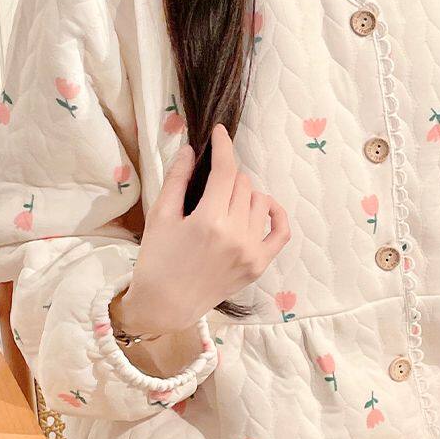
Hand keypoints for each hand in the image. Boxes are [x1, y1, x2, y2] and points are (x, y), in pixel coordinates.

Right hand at [117, 123, 290, 334]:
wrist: (166, 305)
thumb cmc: (157, 259)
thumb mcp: (160, 215)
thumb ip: (177, 179)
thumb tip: (192, 150)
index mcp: (208, 221)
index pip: (225, 171)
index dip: (223, 147)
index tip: (220, 133)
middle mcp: (235, 235)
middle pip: (243, 184)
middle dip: (226, 178)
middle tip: (210, 187)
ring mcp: (251, 252)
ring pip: (260, 202)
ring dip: (245, 195)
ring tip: (226, 204)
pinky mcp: (259, 265)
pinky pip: (281, 231)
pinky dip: (275, 214)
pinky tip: (263, 208)